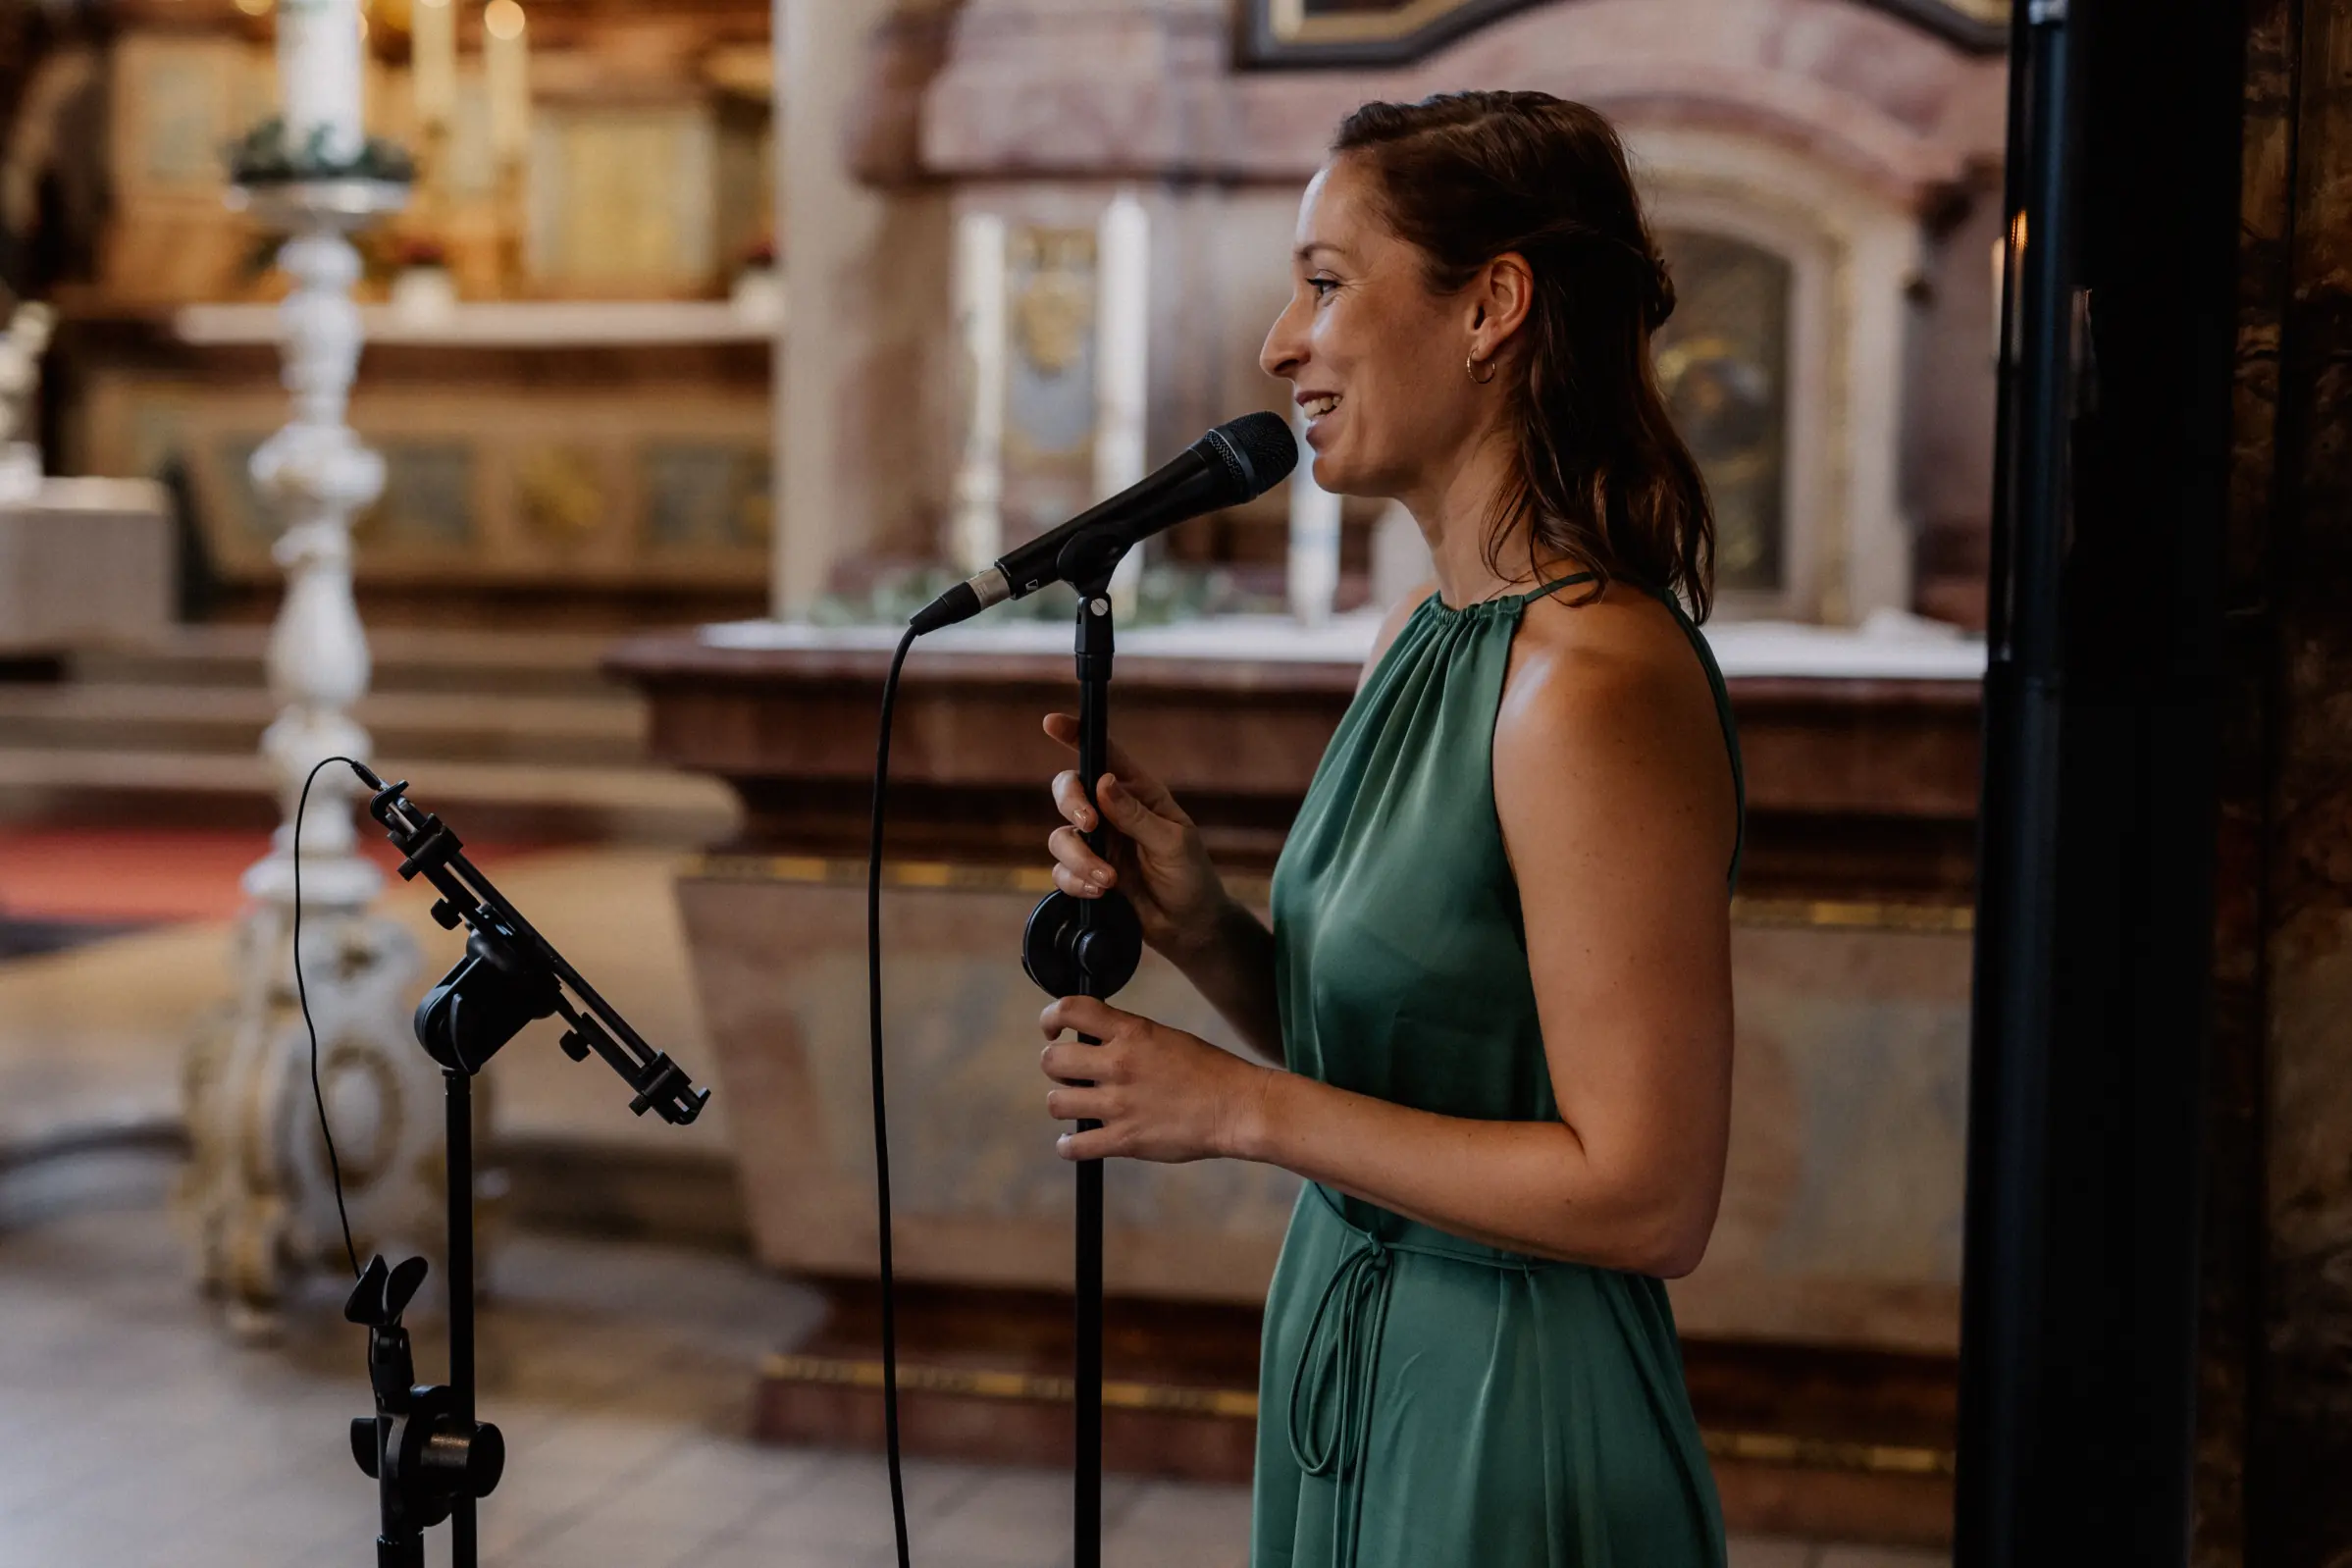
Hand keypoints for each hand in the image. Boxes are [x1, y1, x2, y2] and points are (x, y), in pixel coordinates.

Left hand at [1039, 995, 1270, 1162]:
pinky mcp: (1125, 1140)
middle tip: (1072, 1074)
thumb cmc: (1208, 1071)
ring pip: (1056, 1103)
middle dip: (1057, 1066)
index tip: (1053, 1029)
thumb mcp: (1163, 1037)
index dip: (1050, 1018)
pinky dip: (1069, 1147)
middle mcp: (1119, 1065)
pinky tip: (1076, 1142)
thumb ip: (1126, 1038)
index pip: (1070, 1010)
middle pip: (1051, 1061)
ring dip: (1064, 1104)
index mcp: (1131, 1033)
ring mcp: (1119, 1104)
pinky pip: (1074, 1146)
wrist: (1237, 1107)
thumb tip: (1094, 1044)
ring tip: (1080, 1106)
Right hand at [1042, 714, 1230, 956]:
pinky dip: (1077, 881)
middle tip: (1090, 823)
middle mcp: (1111, 812)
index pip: (1105, 754)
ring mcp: (1097, 844)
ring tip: (1109, 880)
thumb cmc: (1190, 876)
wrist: (1188, 926)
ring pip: (1061, 836)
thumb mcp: (1173, 842)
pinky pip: (1062, 870)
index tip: (1052, 723)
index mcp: (1138, 793)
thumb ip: (1136, 815)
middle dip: (1071, 803)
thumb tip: (1104, 781)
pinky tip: (1102, 894)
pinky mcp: (1085, 874)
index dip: (1077, 734)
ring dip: (1080, 857)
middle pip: (1069, 789)